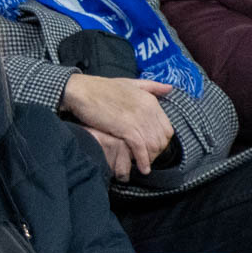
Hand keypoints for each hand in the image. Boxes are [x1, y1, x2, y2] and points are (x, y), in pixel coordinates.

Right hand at [60, 74, 174, 175]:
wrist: (82, 91)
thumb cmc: (102, 88)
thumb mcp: (130, 83)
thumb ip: (151, 86)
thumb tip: (169, 88)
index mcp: (151, 101)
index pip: (167, 128)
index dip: (161, 141)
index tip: (152, 148)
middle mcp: (148, 110)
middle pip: (162, 139)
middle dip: (157, 152)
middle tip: (148, 159)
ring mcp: (138, 120)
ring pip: (154, 146)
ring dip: (150, 159)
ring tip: (144, 165)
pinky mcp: (126, 129)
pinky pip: (141, 149)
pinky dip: (143, 161)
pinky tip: (142, 169)